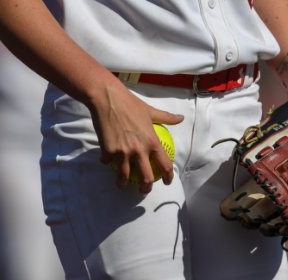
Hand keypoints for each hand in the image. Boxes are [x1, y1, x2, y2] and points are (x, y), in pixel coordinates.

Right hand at [88, 77, 183, 193]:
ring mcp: (123, 152)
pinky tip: (106, 160)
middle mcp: (139, 150)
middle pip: (146, 178)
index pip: (164, 165)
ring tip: (122, 184)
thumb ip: (166, 117)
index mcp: (152, 141)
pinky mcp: (108, 151)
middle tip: (143, 189)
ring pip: (124, 177)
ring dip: (123, 183)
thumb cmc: (130, 103)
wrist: (107, 98)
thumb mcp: (150, 111)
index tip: (166, 181)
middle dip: (145, 188)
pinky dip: (107, 162)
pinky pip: (107, 162)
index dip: (168, 177)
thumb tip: (180, 118)